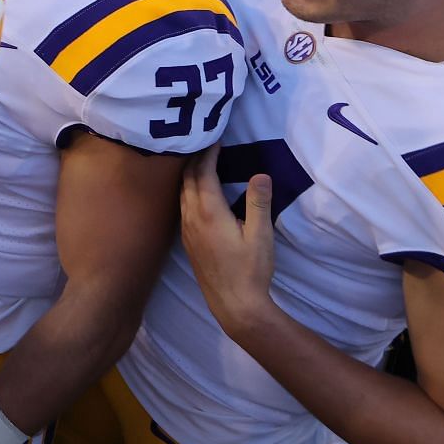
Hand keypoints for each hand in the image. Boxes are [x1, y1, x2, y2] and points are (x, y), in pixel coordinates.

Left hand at [179, 147, 277, 338]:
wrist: (233, 304)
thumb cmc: (251, 270)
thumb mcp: (261, 235)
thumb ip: (258, 203)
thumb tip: (260, 174)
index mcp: (209, 212)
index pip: (203, 174)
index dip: (208, 154)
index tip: (216, 139)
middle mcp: (192, 217)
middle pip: (188, 180)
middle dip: (196, 160)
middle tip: (207, 145)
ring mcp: (187, 230)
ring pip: (182, 193)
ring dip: (189, 175)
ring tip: (200, 162)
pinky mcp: (187, 241)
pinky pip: (182, 206)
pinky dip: (188, 190)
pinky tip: (197, 192)